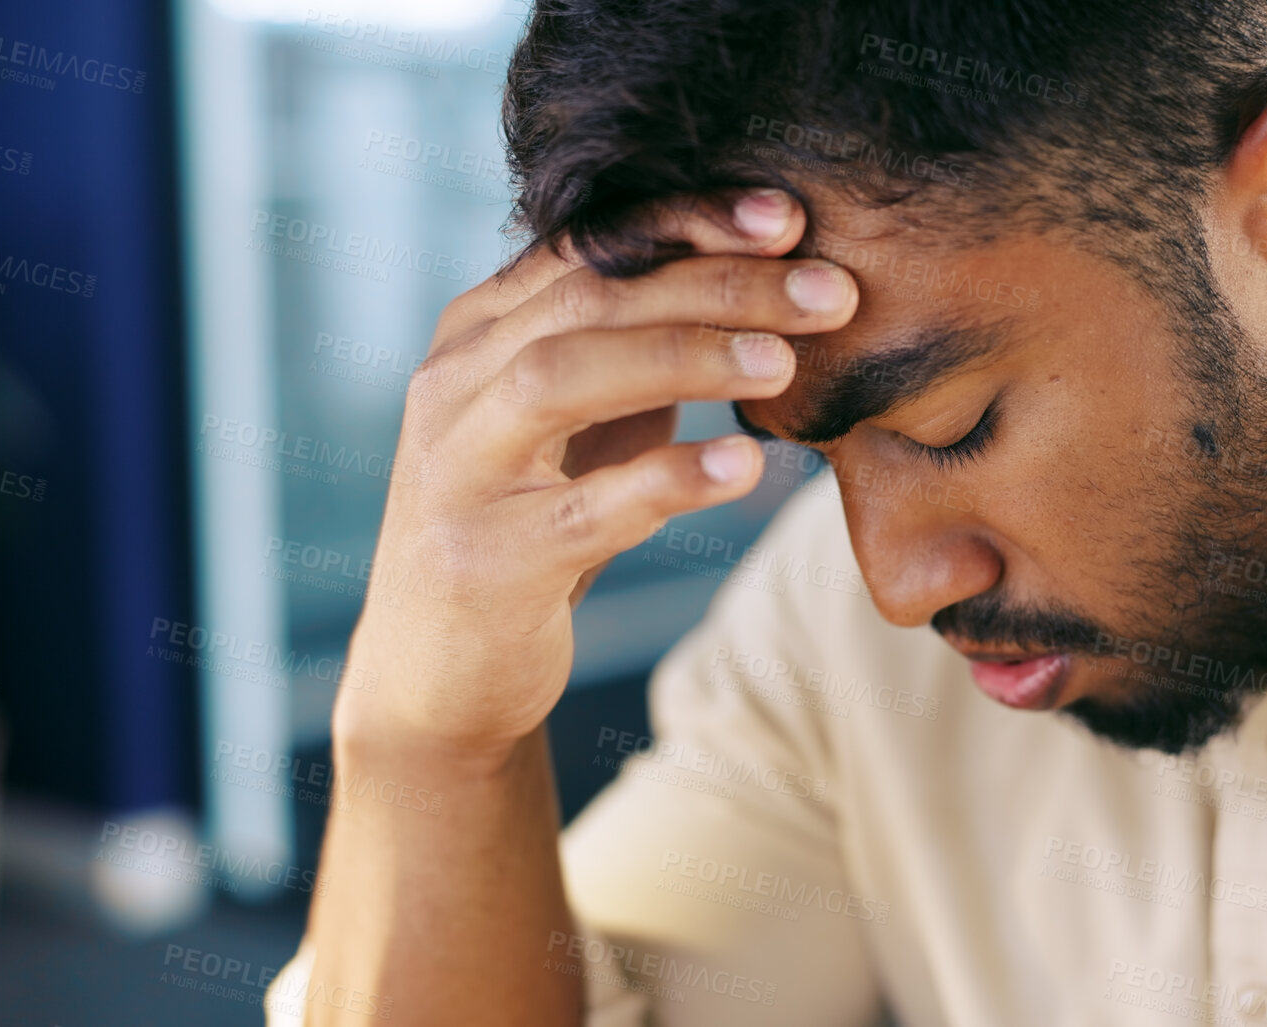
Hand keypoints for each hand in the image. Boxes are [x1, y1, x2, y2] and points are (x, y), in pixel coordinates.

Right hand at [333, 189, 856, 758]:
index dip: (687, 221)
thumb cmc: (529, 524)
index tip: (788, 217)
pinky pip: (584, 509)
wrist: (438, 670)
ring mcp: (459, 471)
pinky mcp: (485, 562)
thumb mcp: (574, 422)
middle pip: (589, 299)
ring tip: (785, 363)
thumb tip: (761, 277)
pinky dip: (667, 479)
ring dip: (685, 358)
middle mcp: (453, 384)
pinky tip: (743, 465)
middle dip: (716, 284)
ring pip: (565, 380)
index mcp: (478, 331)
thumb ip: (629, 346)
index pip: (587, 245)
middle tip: (828, 291)